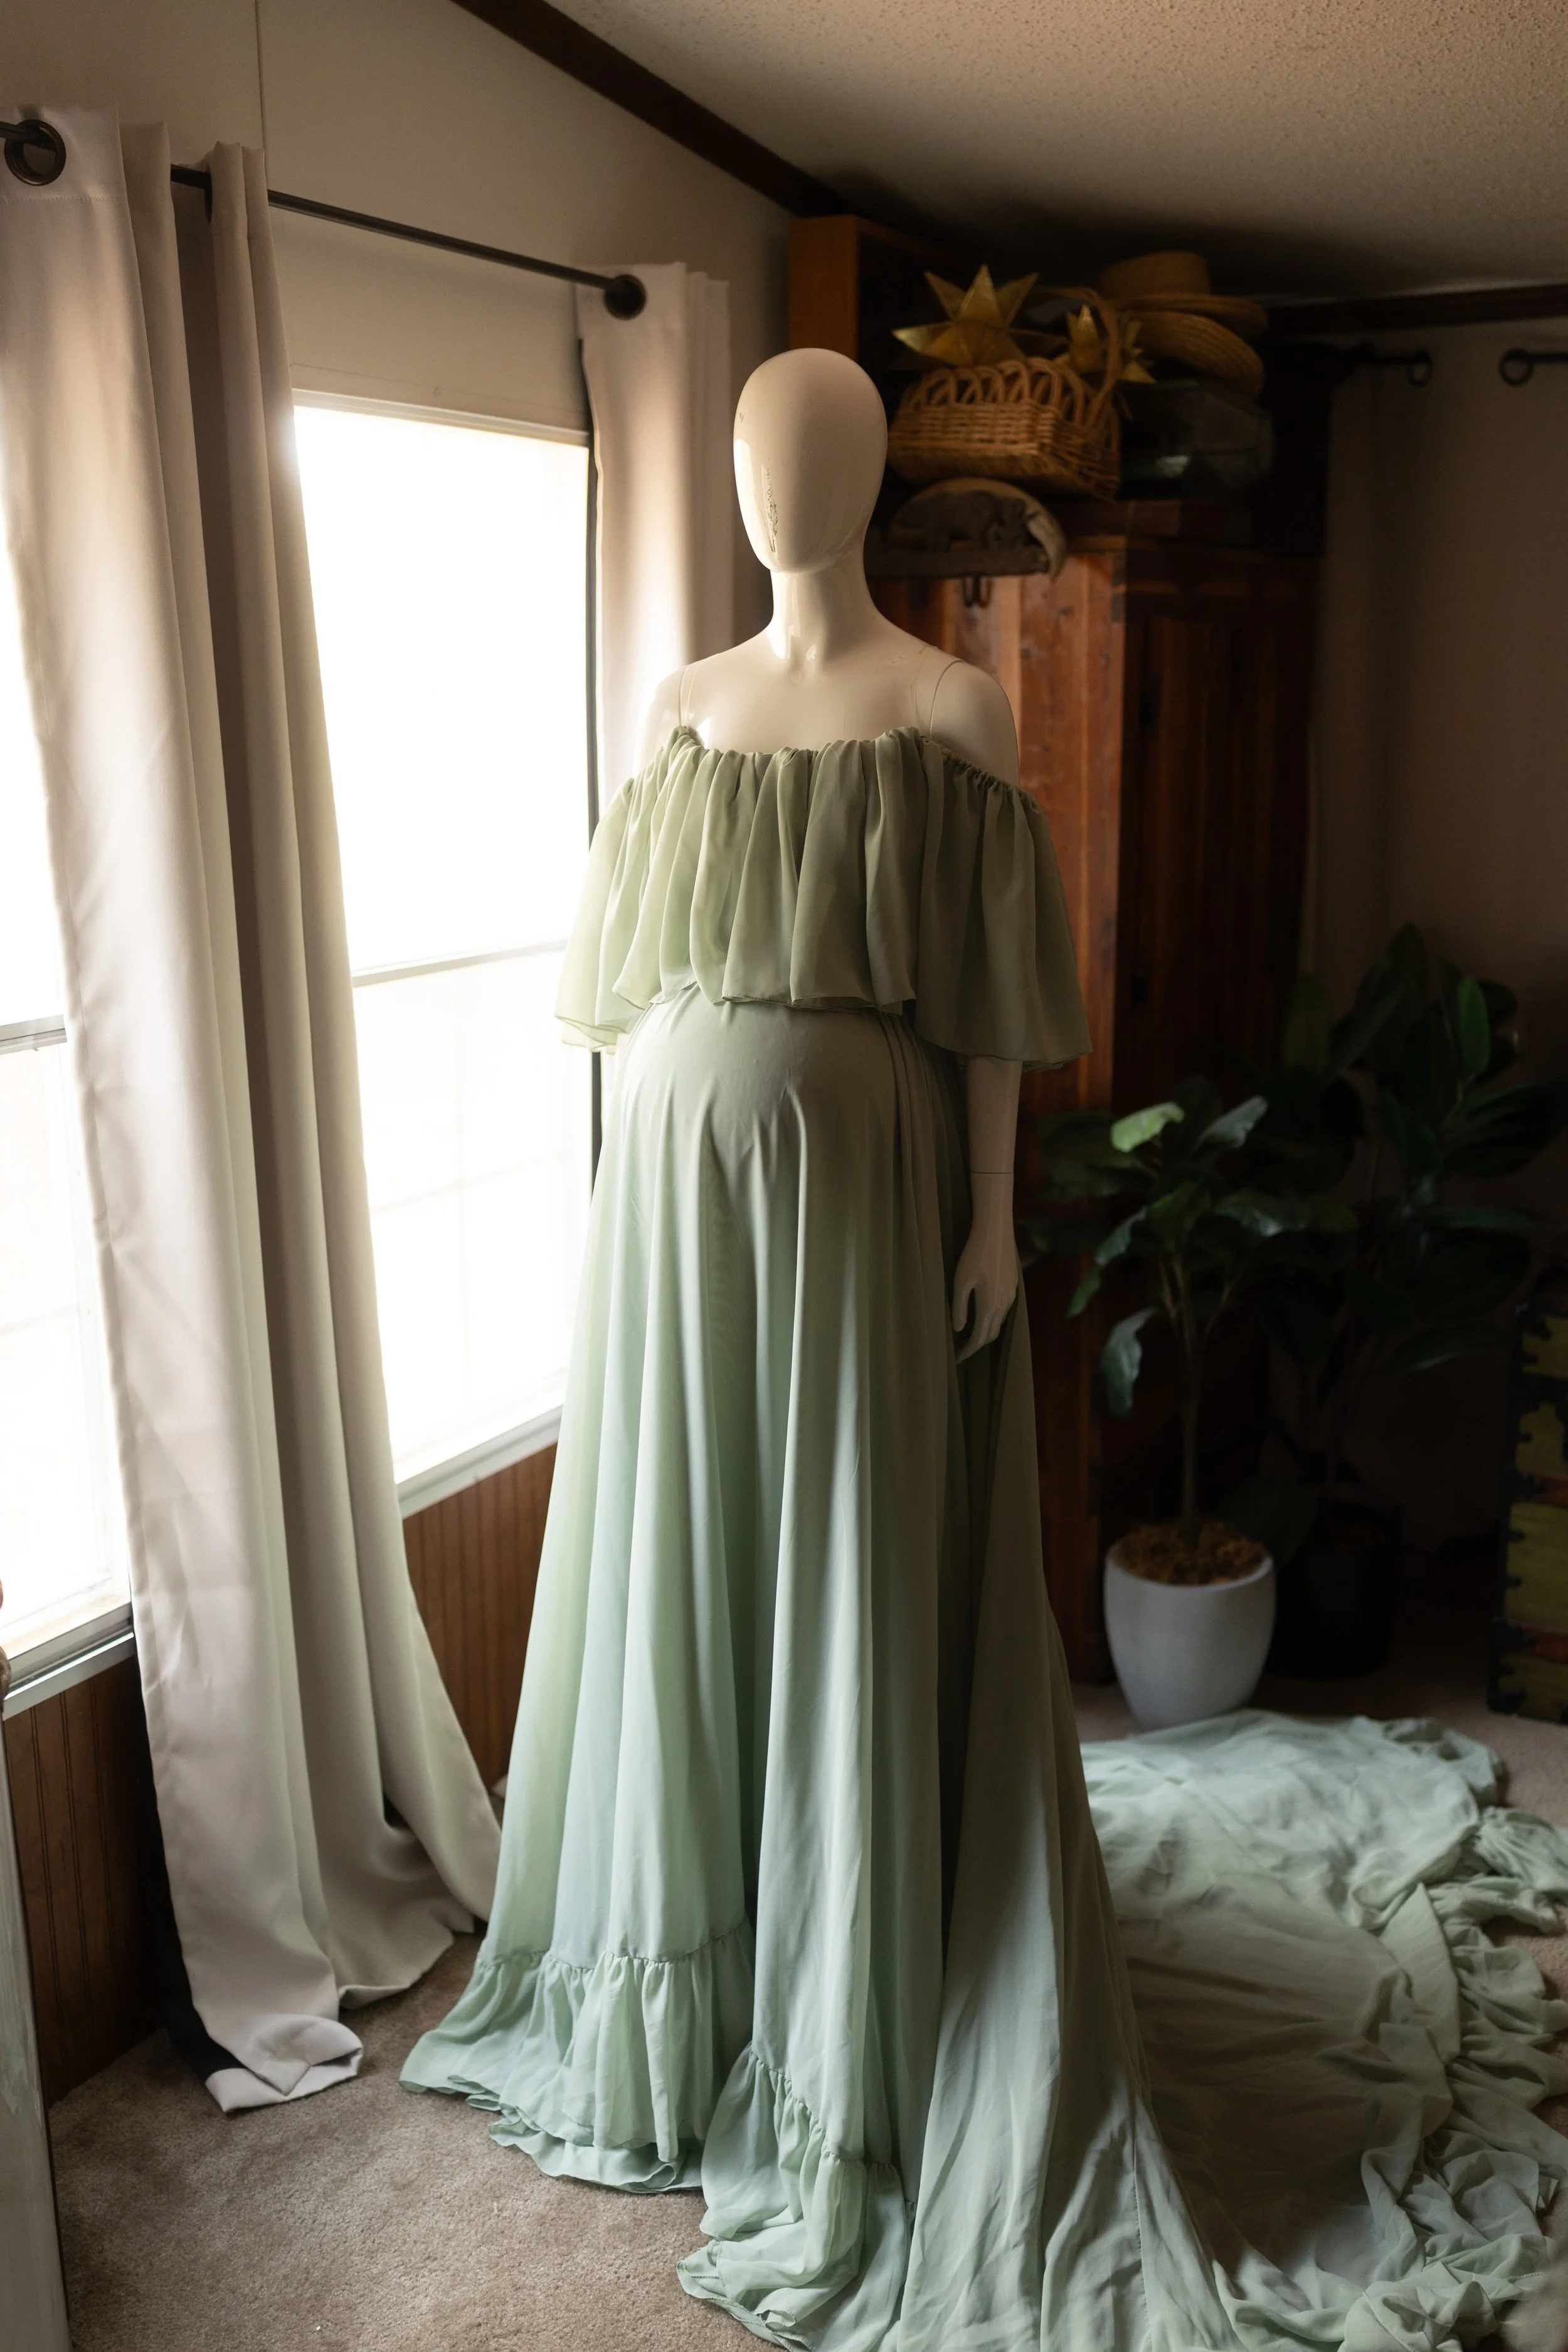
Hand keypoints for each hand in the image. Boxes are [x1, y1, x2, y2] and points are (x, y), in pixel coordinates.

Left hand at [952, 1172, 1019, 1361]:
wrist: (996, 1232)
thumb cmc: (973, 1255)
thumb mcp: (960, 1282)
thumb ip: (959, 1307)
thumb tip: (960, 1329)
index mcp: (989, 1306)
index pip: (979, 1338)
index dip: (968, 1351)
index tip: (957, 1359)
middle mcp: (1004, 1304)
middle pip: (991, 1334)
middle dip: (976, 1345)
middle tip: (962, 1350)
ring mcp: (1011, 1295)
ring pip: (999, 1322)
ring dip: (986, 1331)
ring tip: (970, 1335)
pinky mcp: (1014, 1285)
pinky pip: (1004, 1310)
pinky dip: (993, 1319)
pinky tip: (984, 1313)